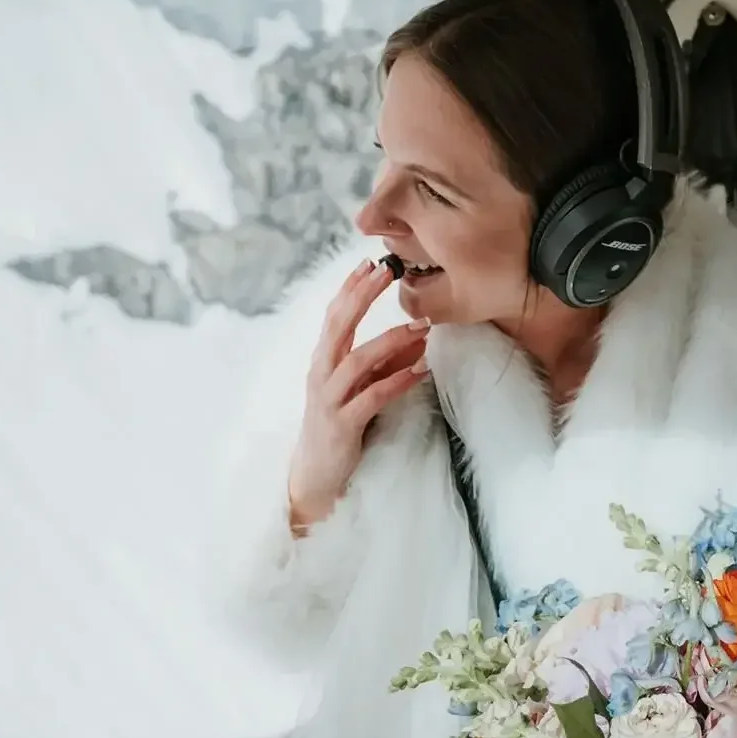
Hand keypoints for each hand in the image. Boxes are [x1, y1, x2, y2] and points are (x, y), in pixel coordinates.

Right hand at [286, 259, 429, 530]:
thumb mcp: (360, 389)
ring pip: (357, 361)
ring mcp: (329, 400)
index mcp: (323, 361)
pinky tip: (421, 372)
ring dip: (391, 340)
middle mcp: (321, 374)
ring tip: (421, 327)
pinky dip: (398, 382)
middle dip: (362, 296)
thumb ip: (382, 364)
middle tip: (388, 271)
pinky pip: (372, 398)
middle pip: (338, 326)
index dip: (350, 288)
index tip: (370, 262)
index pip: (334, 315)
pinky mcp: (342, 425)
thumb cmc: (339, 426)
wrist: (315, 475)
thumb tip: (416, 338)